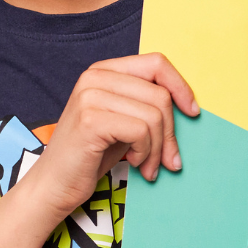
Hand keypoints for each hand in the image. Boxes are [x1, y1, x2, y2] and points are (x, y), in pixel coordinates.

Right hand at [6, 53, 198, 227]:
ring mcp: (90, 95)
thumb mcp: (123, 120)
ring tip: (148, 166)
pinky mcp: (90, 119)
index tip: (192, 113)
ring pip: (154, 115)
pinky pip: (141, 131)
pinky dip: (146, 153)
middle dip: (170, 132)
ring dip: (158, 148)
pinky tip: (135, 164)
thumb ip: (145, 104)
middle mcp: (94, 77)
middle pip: (159, 94)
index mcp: (102, 70)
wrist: (55, 184)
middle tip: (168, 159)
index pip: (156, 63)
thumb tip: (188, 106)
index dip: (181, 87)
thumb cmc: (91, 155)